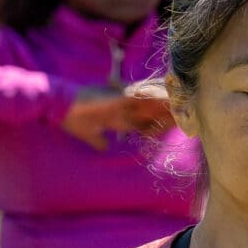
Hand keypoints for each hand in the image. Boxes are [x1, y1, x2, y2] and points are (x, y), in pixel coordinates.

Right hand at [59, 86, 175, 150]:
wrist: (61, 107)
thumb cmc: (73, 119)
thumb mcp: (89, 134)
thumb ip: (99, 140)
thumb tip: (105, 148)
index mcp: (118, 118)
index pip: (142, 123)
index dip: (158, 126)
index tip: (171, 130)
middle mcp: (123, 110)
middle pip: (150, 112)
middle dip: (167, 115)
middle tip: (186, 116)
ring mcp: (121, 102)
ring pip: (149, 104)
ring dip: (165, 105)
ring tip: (183, 106)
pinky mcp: (117, 98)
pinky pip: (138, 98)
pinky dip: (151, 99)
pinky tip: (166, 99)